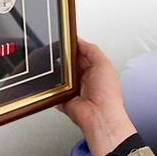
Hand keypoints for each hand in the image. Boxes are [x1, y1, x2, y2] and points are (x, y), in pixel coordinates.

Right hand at [56, 37, 136, 155]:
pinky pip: (52, 92)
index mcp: (94, 69)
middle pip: (67, 64)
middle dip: (62, 59)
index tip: (64, 40)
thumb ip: (91, 49)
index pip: (80, 54)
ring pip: (58, 77)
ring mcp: (72, 90)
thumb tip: (78, 40)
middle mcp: (83, 79)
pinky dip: (50, 89)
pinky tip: (49, 84)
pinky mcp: (63, 100)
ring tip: (56, 70)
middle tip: (58, 54)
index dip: (72, 47)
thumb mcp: (103, 63)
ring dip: (56, 74)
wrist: (99, 116)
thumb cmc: (107, 94)